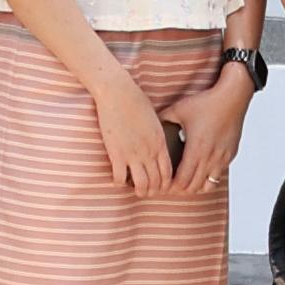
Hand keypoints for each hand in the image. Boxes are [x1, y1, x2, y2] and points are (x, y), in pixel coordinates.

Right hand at [88, 56, 179, 194]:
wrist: (118, 92)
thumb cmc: (135, 99)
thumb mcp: (154, 118)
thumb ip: (158, 134)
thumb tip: (159, 142)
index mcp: (159, 142)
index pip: (168, 172)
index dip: (166, 184)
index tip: (162, 186)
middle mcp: (149, 152)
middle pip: (156, 182)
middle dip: (154, 191)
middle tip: (150, 192)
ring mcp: (133, 154)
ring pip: (141, 184)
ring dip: (140, 191)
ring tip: (137, 191)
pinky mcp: (116, 154)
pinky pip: (119, 178)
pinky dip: (119, 183)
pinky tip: (118, 181)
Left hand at [164, 61, 255, 197]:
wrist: (232, 97)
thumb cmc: (206, 102)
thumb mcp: (179, 109)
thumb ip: (162, 118)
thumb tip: (149, 125)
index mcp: (196, 150)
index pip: (182, 181)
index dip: (171, 187)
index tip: (163, 184)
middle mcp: (210, 158)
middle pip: (193, 187)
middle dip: (180, 190)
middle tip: (170, 187)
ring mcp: (222, 159)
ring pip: (207, 186)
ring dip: (195, 187)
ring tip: (185, 182)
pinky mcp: (230, 156)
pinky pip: (218, 176)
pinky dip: (207, 179)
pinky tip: (200, 171)